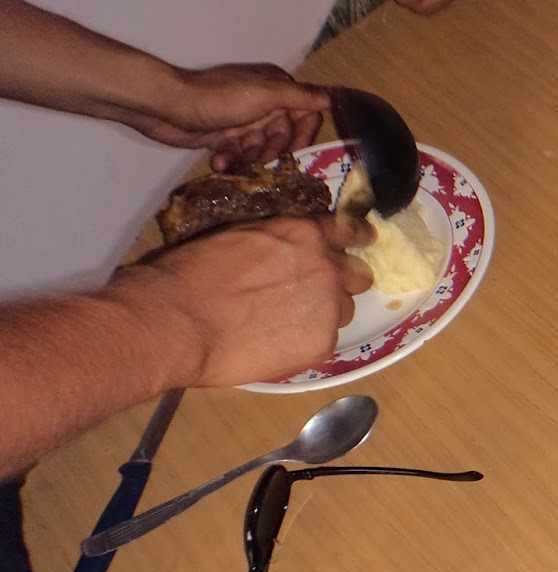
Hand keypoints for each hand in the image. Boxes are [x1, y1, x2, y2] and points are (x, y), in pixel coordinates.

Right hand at [113, 214, 376, 387]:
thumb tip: (283, 253)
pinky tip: (281, 342)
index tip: (366, 239)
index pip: (348, 230)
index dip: (358, 236)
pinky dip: (311, 340)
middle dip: (343, 281)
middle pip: (358, 274)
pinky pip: (328, 338)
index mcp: (303, 233)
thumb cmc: (191, 274)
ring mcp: (329, 306)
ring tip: (290, 322)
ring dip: (326, 312)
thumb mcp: (238, 238)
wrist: (178, 320)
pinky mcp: (323, 342)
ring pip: (345, 309)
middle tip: (317, 292)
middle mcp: (326, 266)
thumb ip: (275, 244)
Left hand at [117, 63, 328, 171]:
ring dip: (248, 156)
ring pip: (263, 147)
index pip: (306, 113)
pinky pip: (241, 153)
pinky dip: (231, 158)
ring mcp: (244, 120)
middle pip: (285, 135)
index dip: (303, 133)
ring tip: (231, 156)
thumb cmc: (217, 98)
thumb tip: (333, 96)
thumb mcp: (264, 95)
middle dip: (272, 148)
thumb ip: (300, 97)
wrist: (167, 108)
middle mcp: (263, 102)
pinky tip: (219, 160)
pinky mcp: (225, 135)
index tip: (296, 149)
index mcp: (275, 87)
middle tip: (258, 155)